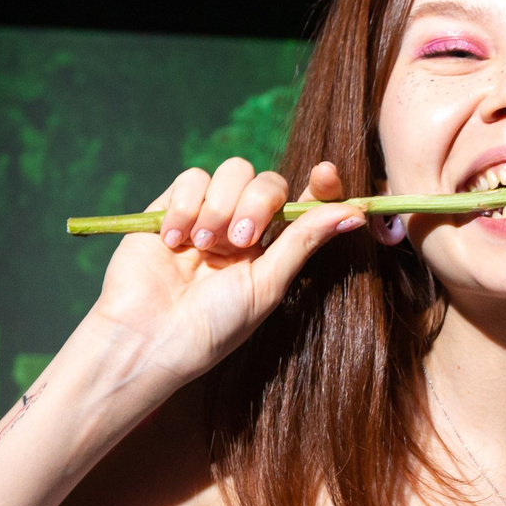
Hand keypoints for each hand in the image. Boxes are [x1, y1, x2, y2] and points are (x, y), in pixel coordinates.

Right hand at [87, 158, 360, 386]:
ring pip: (231, 171)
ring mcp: (207, 214)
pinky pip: (191, 178)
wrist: (149, 335)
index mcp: (272, 248)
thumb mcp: (267, 285)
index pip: (303, 203)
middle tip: (237, 242)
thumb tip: (356, 213)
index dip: (319, 186)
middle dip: (257, 204)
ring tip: (203, 245)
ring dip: (220, 205)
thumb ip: (305, 242)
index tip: (327, 173)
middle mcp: (242, 227)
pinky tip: (175, 241)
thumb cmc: (214, 324)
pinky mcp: (170, 206)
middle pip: (267, 181)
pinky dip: (186, 205)